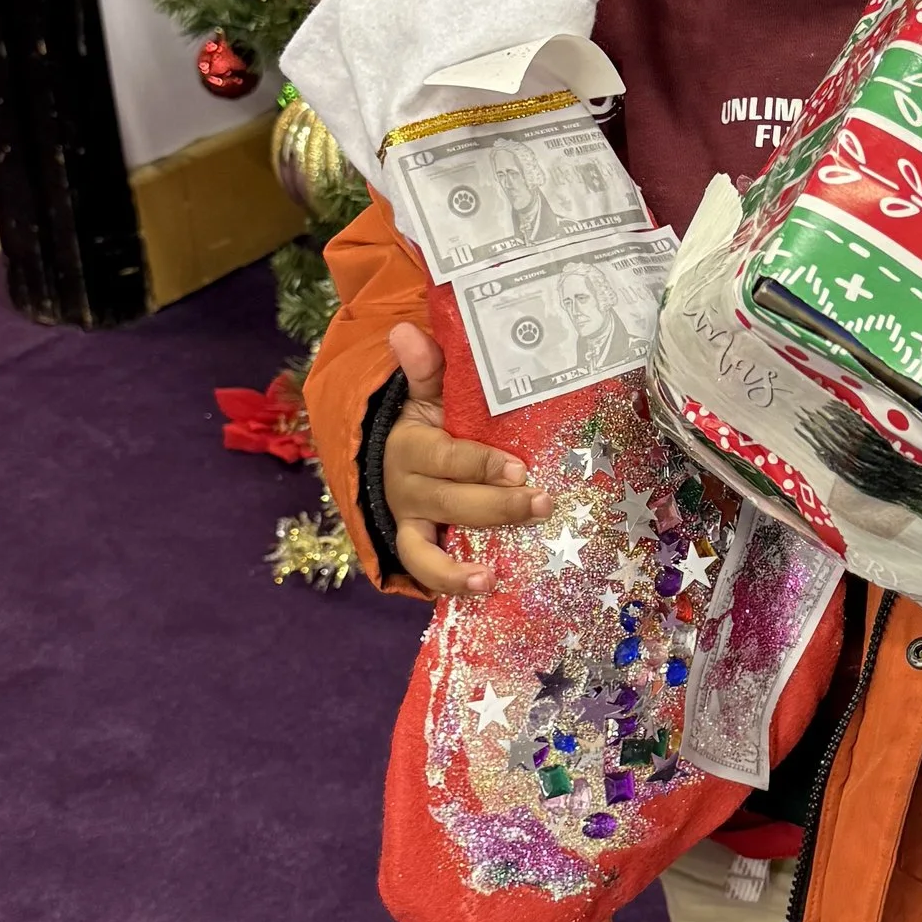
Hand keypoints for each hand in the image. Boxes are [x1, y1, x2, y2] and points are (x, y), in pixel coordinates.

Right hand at [379, 319, 551, 596]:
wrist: (380, 458)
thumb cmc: (420, 424)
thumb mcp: (421, 394)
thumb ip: (425, 368)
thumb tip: (405, 331)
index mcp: (411, 447)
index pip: (447, 458)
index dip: (481, 465)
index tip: (518, 469)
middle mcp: (406, 489)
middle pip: (452, 503)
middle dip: (497, 507)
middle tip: (541, 504)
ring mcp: (409, 522)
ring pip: (427, 550)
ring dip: (456, 569)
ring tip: (490, 579)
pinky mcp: (413, 547)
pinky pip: (425, 572)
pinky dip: (448, 584)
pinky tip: (484, 590)